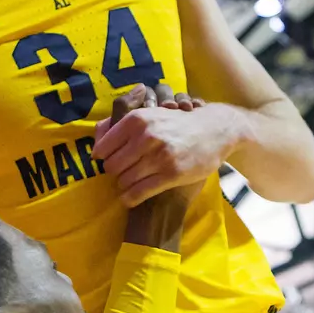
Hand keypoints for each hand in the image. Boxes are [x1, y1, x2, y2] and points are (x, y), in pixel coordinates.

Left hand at [94, 83, 224, 205]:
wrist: (216, 129)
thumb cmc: (179, 122)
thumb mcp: (152, 113)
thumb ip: (123, 120)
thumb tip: (97, 132)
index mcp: (137, 119)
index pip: (103, 148)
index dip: (105, 158)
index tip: (113, 161)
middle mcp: (146, 136)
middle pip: (111, 166)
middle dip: (116, 173)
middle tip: (125, 173)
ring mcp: (159, 156)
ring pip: (124, 181)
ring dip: (124, 186)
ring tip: (132, 183)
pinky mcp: (171, 174)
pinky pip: (138, 193)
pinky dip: (130, 199)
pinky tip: (132, 198)